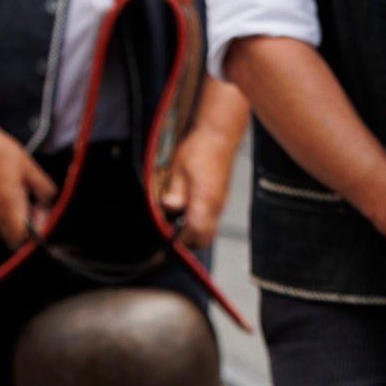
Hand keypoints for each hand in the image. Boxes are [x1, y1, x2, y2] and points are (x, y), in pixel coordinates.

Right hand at [0, 128, 54, 248]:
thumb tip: (51, 205)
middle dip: (32, 231)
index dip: (38, 233)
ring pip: (9, 231)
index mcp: (9, 204)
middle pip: (16, 239)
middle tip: (42, 209)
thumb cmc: (2, 154)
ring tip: (33, 202)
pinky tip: (24, 199)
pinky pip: (4, 221)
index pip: (22, 236)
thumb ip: (44, 190)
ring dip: (24, 224)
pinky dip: (16, 218)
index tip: (47, 217)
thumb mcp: (31, 169)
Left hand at [161, 126, 233, 249]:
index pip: (194, 232)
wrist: (220, 137)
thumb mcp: (179, 169)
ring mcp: (220, 203)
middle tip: (168, 238)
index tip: (164, 249)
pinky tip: (183, 213)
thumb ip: (175, 192)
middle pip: (205, 238)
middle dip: (187, 244)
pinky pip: (210, 220)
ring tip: (172, 225)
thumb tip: (169, 208)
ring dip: (192, 234)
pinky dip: (197, 224)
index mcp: (205, 200)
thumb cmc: (199, 150)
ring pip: (208, 230)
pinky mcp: (220, 199)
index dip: (180, 243)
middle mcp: (216, 206)